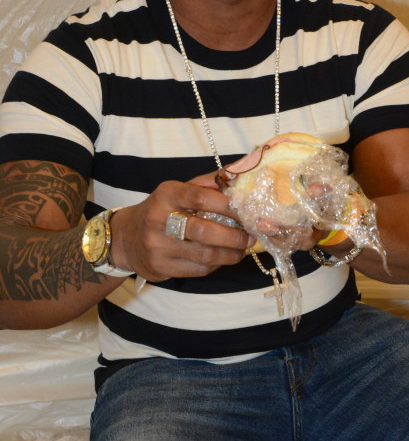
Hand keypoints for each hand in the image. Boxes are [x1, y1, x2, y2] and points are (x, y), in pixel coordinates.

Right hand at [109, 172, 254, 281]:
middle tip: (250, 236)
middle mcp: (159, 220)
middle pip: (205, 231)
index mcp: (166, 195)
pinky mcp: (160, 268)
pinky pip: (198, 270)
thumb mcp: (179, 190)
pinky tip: (223, 258)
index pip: (200, 197)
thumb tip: (242, 170)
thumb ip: (210, 182)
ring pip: (205, 255)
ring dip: (231, 254)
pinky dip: (217, 265)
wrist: (126, 238)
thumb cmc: (162, 209)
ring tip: (242, 249)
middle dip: (235, 236)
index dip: (228, 205)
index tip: (246, 211)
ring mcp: (158, 246)